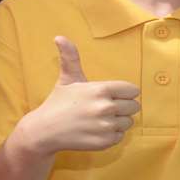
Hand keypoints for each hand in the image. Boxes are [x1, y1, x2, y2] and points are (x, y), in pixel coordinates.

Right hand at [8, 38, 139, 155]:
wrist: (45, 130)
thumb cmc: (58, 102)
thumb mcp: (67, 78)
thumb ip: (70, 57)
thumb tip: (59, 36)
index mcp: (100, 89)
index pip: (132, 90)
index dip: (124, 92)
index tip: (113, 94)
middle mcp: (105, 108)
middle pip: (134, 107)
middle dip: (123, 106)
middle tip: (107, 107)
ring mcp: (105, 127)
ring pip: (128, 122)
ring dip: (118, 121)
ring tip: (101, 119)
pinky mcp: (104, 142)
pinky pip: (120, 136)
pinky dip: (112, 134)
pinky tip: (97, 130)